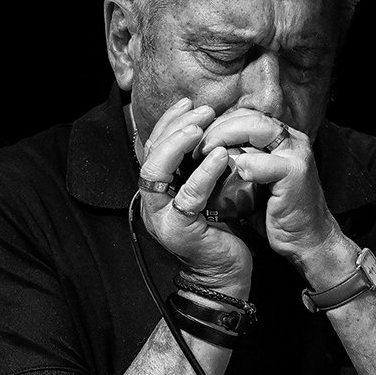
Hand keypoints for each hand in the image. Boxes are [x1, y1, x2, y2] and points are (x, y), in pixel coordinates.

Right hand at [137, 98, 252, 295]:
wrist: (225, 271)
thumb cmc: (219, 228)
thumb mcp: (206, 189)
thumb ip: (198, 165)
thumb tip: (207, 127)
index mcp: (156, 189)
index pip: (152, 145)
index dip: (169, 121)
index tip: (191, 103)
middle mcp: (151, 201)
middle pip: (150, 153)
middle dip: (176, 126)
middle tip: (203, 111)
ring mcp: (160, 216)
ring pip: (156, 171)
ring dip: (179, 144)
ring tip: (202, 127)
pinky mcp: (178, 229)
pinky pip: (188, 196)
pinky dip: (204, 173)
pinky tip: (219, 157)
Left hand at [196, 109, 347, 279]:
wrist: (308, 241)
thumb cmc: (278, 213)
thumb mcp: (256, 182)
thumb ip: (240, 163)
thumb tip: (204, 156)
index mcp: (283, 139)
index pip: (246, 116)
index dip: (219, 124)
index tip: (197, 140)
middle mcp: (292, 141)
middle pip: (249, 116)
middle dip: (218, 127)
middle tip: (196, 147)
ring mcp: (297, 155)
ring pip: (257, 128)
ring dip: (225, 138)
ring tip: (204, 157)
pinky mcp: (296, 174)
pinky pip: (265, 162)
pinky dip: (245, 165)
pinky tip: (231, 174)